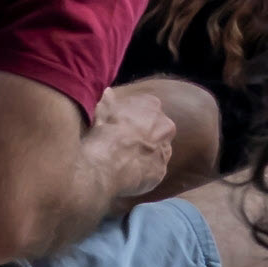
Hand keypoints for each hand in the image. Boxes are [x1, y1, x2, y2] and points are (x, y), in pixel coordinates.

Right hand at [112, 70, 230, 187]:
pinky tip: (129, 174)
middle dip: (145, 136)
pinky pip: (154, 169)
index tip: (123, 127)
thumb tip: (109, 92)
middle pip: (157, 129)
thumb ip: (109, 101)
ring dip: (146, 154)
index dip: (134, 120)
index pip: (147, 109)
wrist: (107, 163)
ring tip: (126, 161)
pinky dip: (144, 172)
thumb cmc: (104, 133)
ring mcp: (165, 148)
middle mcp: (165, 125)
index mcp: (152, 105)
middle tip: (126, 145)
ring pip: (158, 150)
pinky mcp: (162, 170)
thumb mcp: (102, 111)